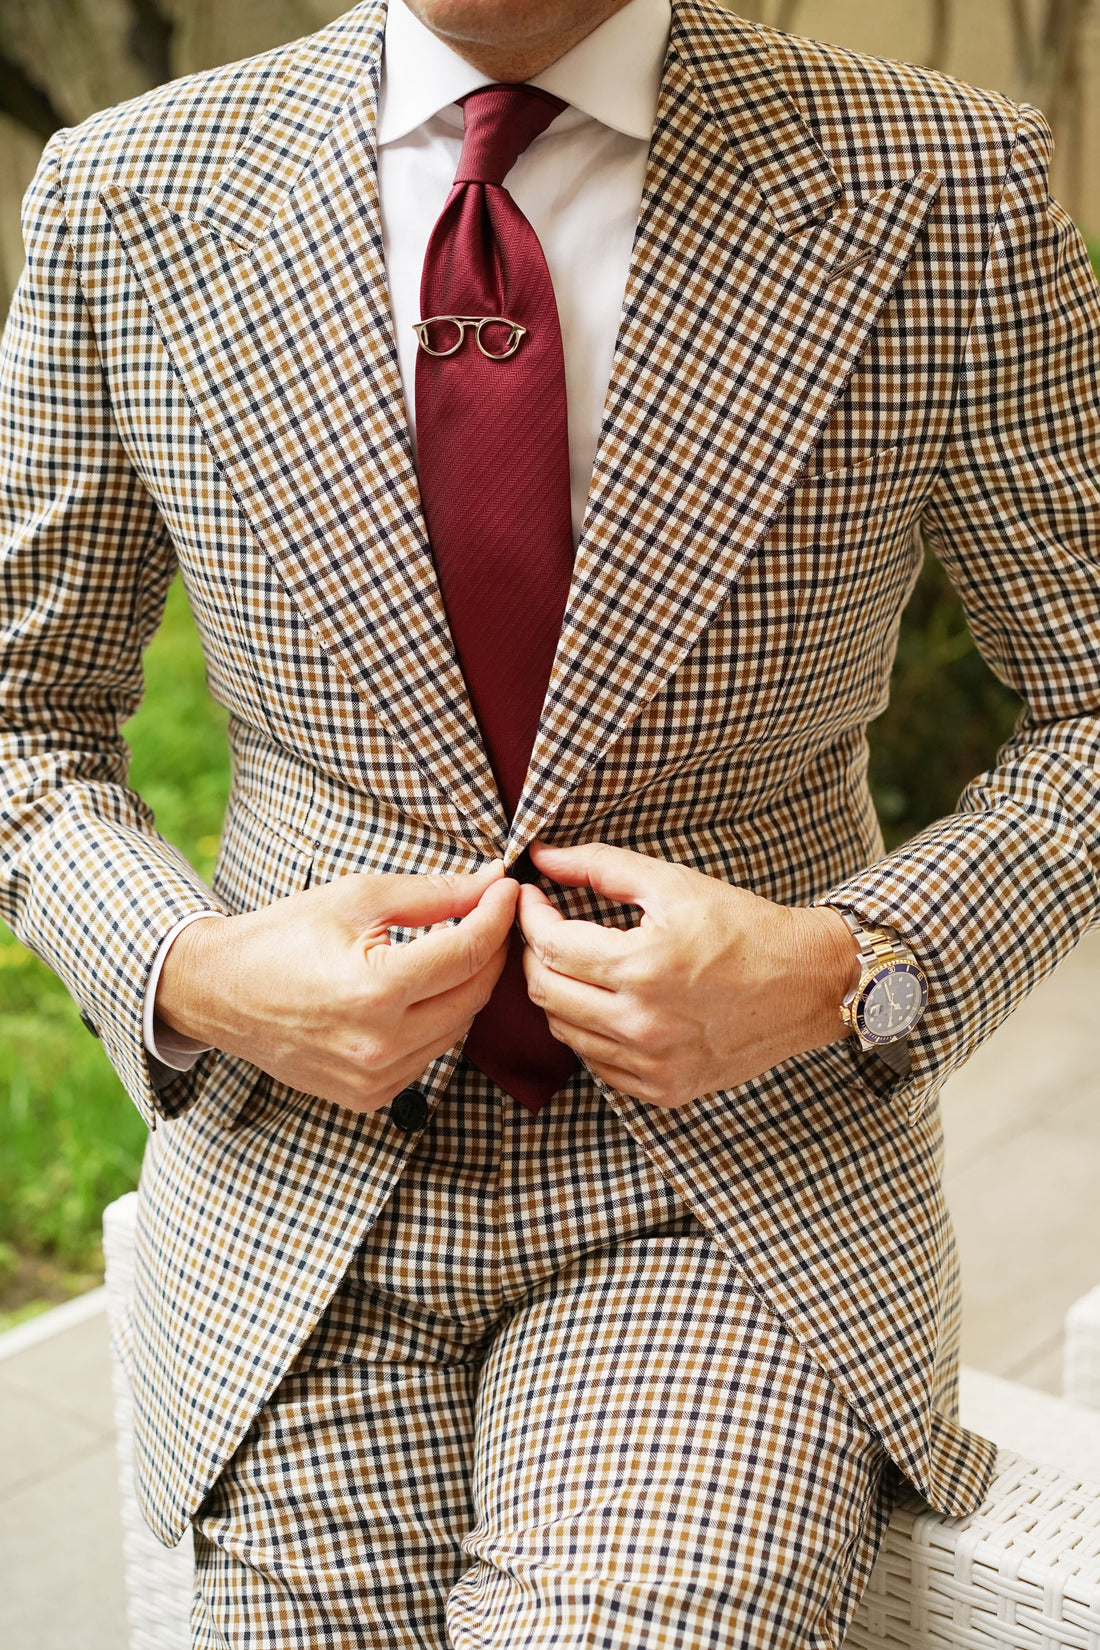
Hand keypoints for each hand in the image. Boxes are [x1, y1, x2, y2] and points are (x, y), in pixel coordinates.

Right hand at [155, 862, 517, 1112]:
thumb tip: (489, 883)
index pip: (468, 952)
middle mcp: (379, 1045)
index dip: (496, 915)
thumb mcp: (356, 898)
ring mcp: (375, 1079)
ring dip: (467, 986)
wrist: (221, 992)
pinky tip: (424, 991)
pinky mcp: (369, 1097)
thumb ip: (432, 894)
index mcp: (375, 991)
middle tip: (489, 914)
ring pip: (459, 1028)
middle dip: (490, 949)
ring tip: (457, 947)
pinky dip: (439, 1020)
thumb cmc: (284, 936)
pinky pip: (431, 1056)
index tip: (506, 888)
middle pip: (474, 994)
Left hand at [517, 842, 857, 1107]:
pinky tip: (608, 1003)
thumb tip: (542, 857)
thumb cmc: (743, 927)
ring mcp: (653, 1064)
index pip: (549, 945)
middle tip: (549, 928)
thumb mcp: (673, 883)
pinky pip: (597, 1064)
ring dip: (559, 993)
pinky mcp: (664, 1090)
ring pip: (564, 1032)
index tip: (533, 898)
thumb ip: (600, 866)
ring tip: (578, 964)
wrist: (808, 985)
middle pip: (545, 992)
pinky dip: (589, 1032)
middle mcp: (642, 1024)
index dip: (530, 916)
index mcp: (642, 967)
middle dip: (534, 954)